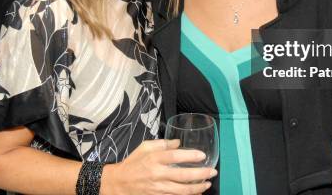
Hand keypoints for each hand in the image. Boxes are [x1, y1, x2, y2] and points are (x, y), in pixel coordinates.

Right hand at [100, 139, 216, 194]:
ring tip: (207, 183)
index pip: (174, 156)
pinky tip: (197, 193)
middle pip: (182, 175)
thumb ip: (162, 144)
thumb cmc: (133, 163)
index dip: (190, 155)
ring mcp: (158, 188)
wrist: (119, 183)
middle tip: (212, 171)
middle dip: (200, 174)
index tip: (202, 155)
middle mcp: (157, 174)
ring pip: (182, 190)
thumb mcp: (144, 147)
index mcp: (153, 158)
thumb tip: (179, 142)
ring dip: (197, 188)